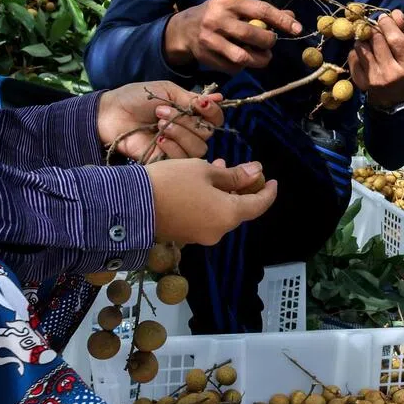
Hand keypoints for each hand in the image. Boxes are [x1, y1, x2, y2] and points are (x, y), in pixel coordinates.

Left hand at [98, 82, 223, 160]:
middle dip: (187, 121)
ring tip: (159, 124)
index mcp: (191, 114)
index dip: (212, 113)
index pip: (216, 119)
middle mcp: (189, 133)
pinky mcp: (166, 163)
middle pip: (207, 134)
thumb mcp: (167, 91)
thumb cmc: (137, 98)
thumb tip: (221, 98)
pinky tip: (157, 139)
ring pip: (198, 149)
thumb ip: (192, 99)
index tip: (201, 104)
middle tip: (162, 111)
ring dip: (180, 134)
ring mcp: (178, 149)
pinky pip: (182, 161)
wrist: (111, 113)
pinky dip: (172, 148)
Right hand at [145, 160, 276, 245]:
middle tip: (237, 167)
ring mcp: (201, 236)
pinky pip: (205, 217)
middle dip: (241, 188)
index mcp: (229, 215)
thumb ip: (234, 176)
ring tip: (215, 167)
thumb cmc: (172, 182)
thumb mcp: (204, 172)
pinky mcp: (185, 236)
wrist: (130, 204)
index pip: (259, 205)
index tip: (272, 180)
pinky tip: (199, 183)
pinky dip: (209, 201)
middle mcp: (219, 231)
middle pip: (239, 210)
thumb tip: (256, 173)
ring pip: (221, 212)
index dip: (268, 192)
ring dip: (223, 192)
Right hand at [164, 0, 300, 72]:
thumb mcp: (236, 6)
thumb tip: (291, 17)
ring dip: (259, 59)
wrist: (184, 30)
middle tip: (271, 43)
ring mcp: (210, 40)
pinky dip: (244, 67)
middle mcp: (217, 19)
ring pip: (243, 57)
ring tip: (262, 56)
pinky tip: (243, 60)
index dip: (282, 20)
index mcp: (228, 1)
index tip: (297, 29)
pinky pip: (234, 68)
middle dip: (268, 42)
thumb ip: (261, 11)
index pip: (261, 10)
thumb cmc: (217, 15)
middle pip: (253, 35)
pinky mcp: (207, 57)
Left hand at [349, 10, 403, 108]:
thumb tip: (395, 13)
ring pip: (361, 46)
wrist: (393, 96)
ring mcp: (374, 79)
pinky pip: (353, 56)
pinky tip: (364, 54)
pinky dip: (356, 51)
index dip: (387, 24)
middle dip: (374, 29)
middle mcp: (391, 73)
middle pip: (376, 39)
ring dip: (364, 39)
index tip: (383, 19)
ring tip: (370, 42)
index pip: (394, 38)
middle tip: (375, 28)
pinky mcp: (361, 82)